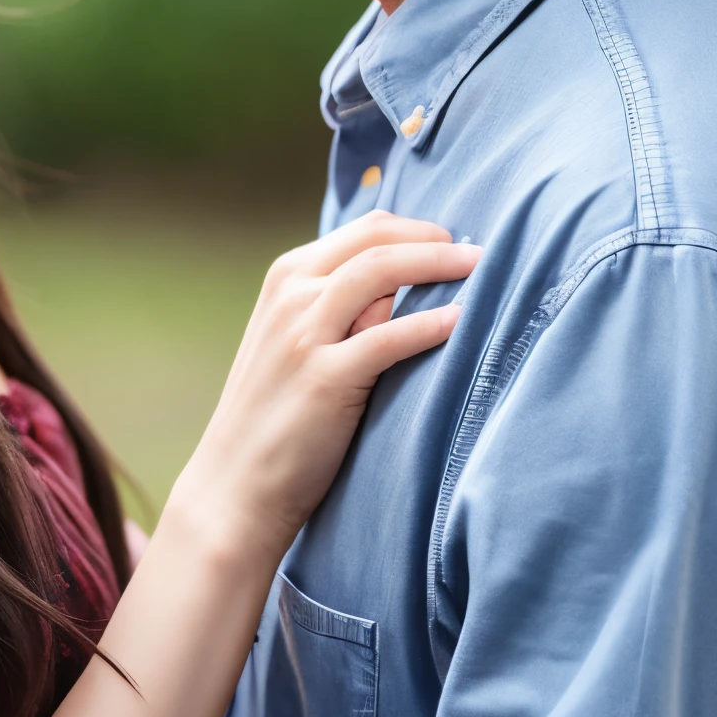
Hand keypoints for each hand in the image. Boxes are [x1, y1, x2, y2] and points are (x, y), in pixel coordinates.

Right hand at [170, 212, 478, 552]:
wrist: (235, 486)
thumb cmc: (276, 417)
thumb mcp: (297, 343)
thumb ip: (340, 310)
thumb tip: (402, 289)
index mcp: (285, 278)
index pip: (364, 230)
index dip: (417, 231)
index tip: (453, 245)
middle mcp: (290, 295)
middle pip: (376, 240)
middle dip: (434, 239)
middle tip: (478, 254)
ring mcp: (303, 334)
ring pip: (381, 271)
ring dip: (438, 265)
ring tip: (481, 271)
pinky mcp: (324, 378)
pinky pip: (388, 337)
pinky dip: (428, 324)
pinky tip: (459, 322)